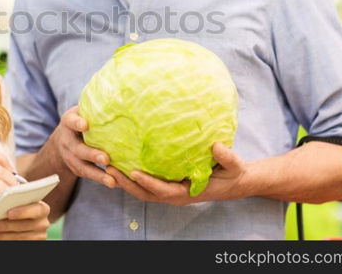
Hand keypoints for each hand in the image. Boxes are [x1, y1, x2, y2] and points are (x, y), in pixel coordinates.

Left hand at [0, 201, 50, 239]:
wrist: (22, 219)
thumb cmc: (18, 207)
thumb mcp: (19, 202)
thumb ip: (14, 201)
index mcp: (42, 209)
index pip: (36, 210)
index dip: (22, 212)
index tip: (8, 213)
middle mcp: (43, 223)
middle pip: (24, 226)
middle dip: (5, 226)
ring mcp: (38, 236)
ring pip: (18, 237)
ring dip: (0, 235)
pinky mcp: (32, 244)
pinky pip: (16, 244)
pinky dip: (1, 240)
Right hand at [51, 106, 115, 188]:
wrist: (62, 142)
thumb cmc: (81, 120)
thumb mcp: (82, 109)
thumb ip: (95, 104)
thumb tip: (122, 88)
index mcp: (69, 122)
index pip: (70, 121)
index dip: (76, 122)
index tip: (85, 124)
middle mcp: (67, 141)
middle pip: (78, 149)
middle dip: (91, 154)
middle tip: (105, 157)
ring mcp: (71, 157)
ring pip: (83, 167)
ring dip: (98, 174)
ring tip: (112, 180)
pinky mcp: (77, 169)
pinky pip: (89, 175)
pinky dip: (101, 179)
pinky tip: (115, 183)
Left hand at [105, 142, 248, 204]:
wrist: (235, 181)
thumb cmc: (233, 173)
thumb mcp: (234, 165)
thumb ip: (226, 157)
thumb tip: (217, 146)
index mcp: (187, 192)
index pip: (163, 190)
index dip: (148, 182)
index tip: (133, 172)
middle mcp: (175, 194)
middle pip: (144, 193)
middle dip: (125, 184)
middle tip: (108, 168)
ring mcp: (169, 191)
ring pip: (141, 190)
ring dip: (124, 181)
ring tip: (107, 166)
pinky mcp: (167, 184)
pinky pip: (146, 183)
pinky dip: (132, 176)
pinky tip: (121, 162)